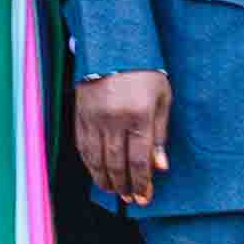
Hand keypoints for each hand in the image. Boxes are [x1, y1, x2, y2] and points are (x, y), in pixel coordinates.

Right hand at [76, 69, 171, 205]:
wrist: (114, 45)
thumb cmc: (145, 73)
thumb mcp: (162, 99)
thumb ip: (160, 134)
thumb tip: (159, 166)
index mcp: (139, 115)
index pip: (139, 160)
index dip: (142, 182)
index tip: (144, 197)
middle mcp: (114, 119)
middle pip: (117, 164)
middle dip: (125, 186)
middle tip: (131, 199)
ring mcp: (94, 117)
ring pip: (97, 159)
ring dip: (106, 179)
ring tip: (115, 191)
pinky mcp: (80, 114)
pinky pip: (83, 147)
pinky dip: (90, 164)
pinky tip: (98, 173)